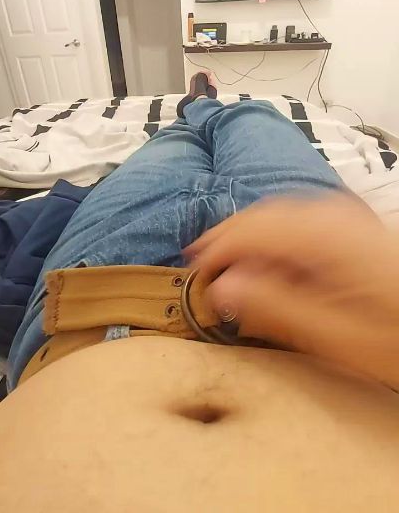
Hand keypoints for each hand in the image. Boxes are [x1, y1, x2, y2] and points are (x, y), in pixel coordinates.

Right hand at [185, 195, 398, 388]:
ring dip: (251, 236)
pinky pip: (302, 219)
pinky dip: (277, 237)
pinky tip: (274, 261)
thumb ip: (276, 307)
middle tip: (204, 266)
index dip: (215, 248)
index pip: (250, 228)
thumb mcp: (336, 335)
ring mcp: (347, 215)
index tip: (193, 273)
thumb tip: (224, 288)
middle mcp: (332, 213)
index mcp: (323, 234)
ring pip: (281, 213)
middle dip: (229, 238)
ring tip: (232, 266)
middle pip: (264, 213)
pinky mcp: (355, 225)